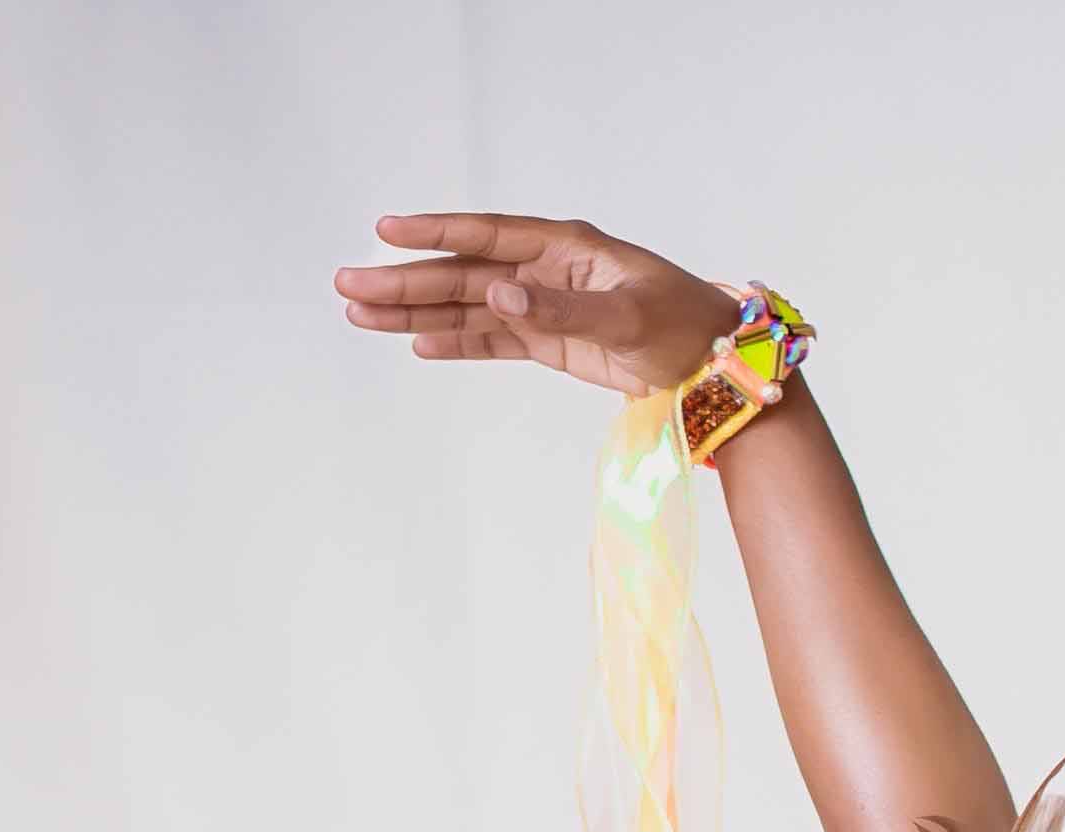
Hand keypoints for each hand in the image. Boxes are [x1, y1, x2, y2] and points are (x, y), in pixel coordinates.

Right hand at [333, 213, 739, 402]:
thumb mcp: (626, 316)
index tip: (384, 231)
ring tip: (362, 316)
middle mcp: (545, 271)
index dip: (434, 234)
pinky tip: (418, 343)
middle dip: (405, 280)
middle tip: (348, 288)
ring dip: (417, 312)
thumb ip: (560, 309)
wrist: (716, 367)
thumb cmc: (683, 326)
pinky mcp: (551, 344)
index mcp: (563, 247)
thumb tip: (500, 296)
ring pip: (468, 308)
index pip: (484, 235)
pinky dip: (457, 342)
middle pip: (462, 274)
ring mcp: (545, 307)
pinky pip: (494, 341)